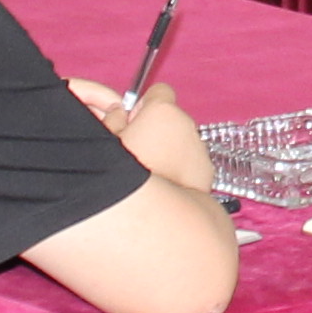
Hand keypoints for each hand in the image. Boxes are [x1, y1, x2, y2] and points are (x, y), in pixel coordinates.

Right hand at [66, 76, 214, 190]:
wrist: (152, 221)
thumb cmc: (125, 181)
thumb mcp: (104, 141)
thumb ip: (113, 119)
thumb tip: (119, 114)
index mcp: (162, 112)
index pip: (159, 91)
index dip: (145, 106)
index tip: (135, 121)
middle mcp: (187, 127)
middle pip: (172, 119)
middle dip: (158, 131)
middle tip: (137, 152)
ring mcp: (199, 150)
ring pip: (183, 142)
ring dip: (170, 152)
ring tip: (150, 175)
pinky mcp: (206, 172)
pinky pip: (192, 164)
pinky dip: (182, 171)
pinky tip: (165, 187)